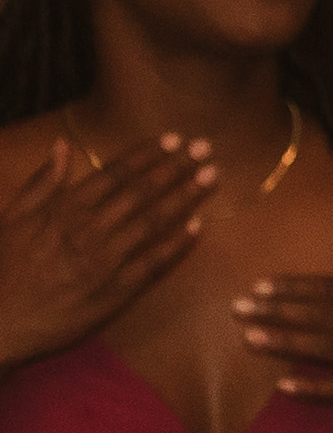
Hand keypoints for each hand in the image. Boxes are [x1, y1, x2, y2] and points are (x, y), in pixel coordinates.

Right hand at [0, 133, 212, 370]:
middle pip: (141, 192)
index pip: (114, 174)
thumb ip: (40, 183)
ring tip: (212, 177)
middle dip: (176, 168)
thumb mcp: (9, 218)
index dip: (147, 155)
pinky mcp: (115, 292)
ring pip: (153, 222)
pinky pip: (154, 264)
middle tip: (205, 148)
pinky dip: (177, 245)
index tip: (174, 139)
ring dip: (185, 197)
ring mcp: (104, 262)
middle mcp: (88, 231)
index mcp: (63, 210)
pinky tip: (198, 228)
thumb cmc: (1, 269)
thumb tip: (62, 145)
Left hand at [235, 219, 332, 432]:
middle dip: (277, 312)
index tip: (258, 287)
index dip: (293, 288)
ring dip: (286, 344)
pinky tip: (286, 387)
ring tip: (249, 340)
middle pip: (321, 316)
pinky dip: (316, 388)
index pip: (331, 289)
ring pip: (326, 348)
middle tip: (238, 309)